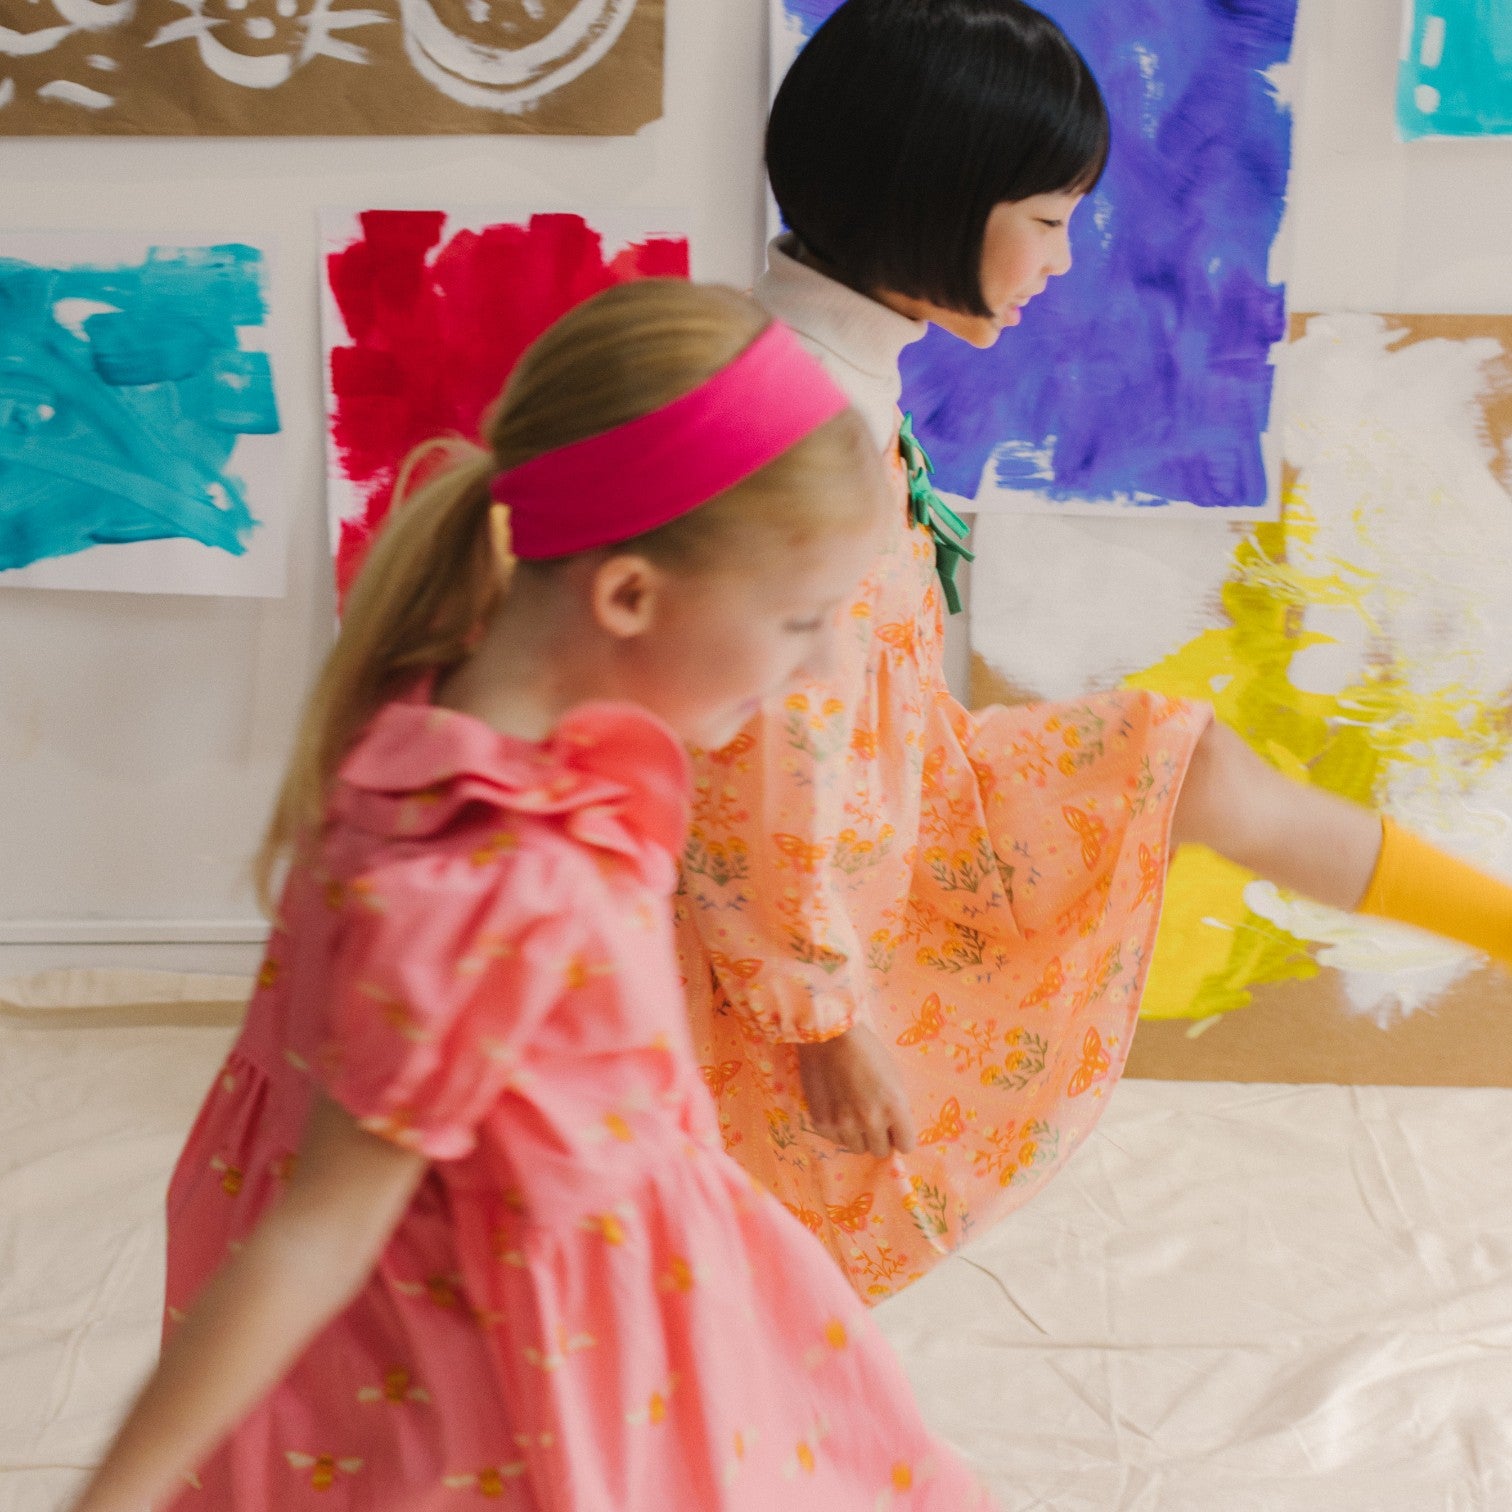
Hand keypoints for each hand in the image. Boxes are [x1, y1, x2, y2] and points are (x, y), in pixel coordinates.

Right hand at [796, 1023, 916, 1158]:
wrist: (828, 1036)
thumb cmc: (867, 1051)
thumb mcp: (894, 1077)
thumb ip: (897, 1107)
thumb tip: (895, 1130)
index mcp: (895, 1107)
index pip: (906, 1145)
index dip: (901, 1136)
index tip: (895, 1127)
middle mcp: (871, 1120)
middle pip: (881, 1150)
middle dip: (880, 1137)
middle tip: (873, 1119)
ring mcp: (844, 1124)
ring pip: (858, 1148)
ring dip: (859, 1135)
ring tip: (853, 1114)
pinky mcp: (822, 1123)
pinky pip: (836, 1140)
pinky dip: (839, 1130)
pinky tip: (837, 1110)